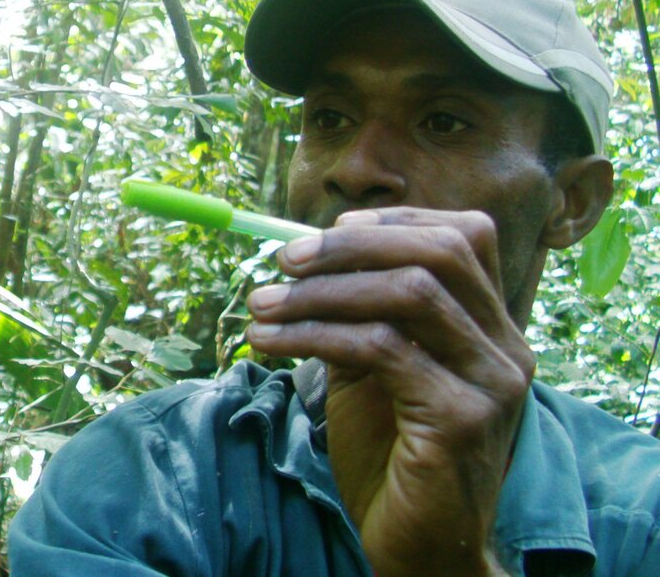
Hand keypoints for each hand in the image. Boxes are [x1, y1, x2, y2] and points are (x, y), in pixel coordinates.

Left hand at [246, 208, 532, 574]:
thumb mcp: (371, 371)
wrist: (417, 547)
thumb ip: (359, 314)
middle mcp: (506, 348)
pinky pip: (383, 349)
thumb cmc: (390, 456)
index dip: (391, 224)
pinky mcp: (461, 418)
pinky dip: (316, 335)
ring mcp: (491, 382)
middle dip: (351, 246)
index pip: (464, 236)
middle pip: (441, 252)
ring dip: (321, 292)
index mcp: (491, 328)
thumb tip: (309, 257)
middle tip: (284, 260)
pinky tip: (270, 343)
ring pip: (409, 294)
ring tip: (261, 305)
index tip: (323, 232)